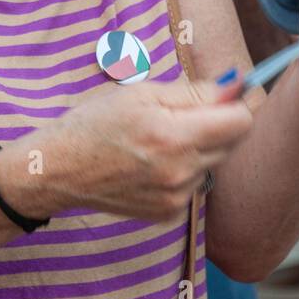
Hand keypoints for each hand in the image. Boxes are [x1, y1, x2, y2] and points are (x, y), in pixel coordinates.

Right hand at [0, 77, 253, 223]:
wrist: (58, 170)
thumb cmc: (95, 122)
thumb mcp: (141, 93)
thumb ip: (194, 92)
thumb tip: (236, 85)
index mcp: (173, 135)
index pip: (241, 122)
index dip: (240, 104)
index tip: (231, 95)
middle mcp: (180, 171)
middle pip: (232, 142)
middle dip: (219, 123)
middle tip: (185, 113)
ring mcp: (175, 197)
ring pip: (214, 163)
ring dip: (201, 147)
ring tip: (162, 138)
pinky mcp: (168, 213)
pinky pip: (195, 183)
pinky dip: (185, 169)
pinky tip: (154, 162)